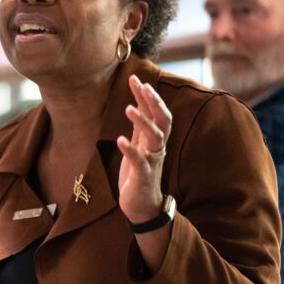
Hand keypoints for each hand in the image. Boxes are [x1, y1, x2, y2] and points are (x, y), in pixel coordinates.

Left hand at [116, 75, 172, 223]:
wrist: (142, 205)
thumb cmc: (139, 173)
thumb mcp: (139, 145)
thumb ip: (140, 126)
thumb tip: (137, 101)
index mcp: (155, 139)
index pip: (155, 112)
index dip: (147, 95)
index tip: (135, 78)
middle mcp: (157, 147)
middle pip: (163, 120)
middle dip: (154, 102)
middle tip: (144, 87)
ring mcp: (152, 161)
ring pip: (155, 138)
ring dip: (143, 122)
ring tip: (128, 108)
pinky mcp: (143, 176)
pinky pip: (139, 161)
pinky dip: (130, 150)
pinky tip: (120, 140)